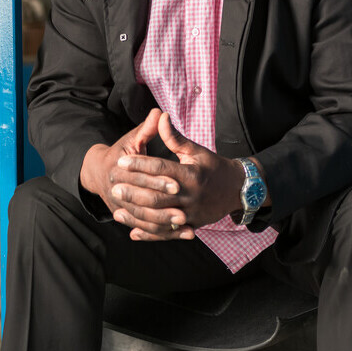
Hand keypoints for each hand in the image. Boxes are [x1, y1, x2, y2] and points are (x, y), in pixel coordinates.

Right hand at [79, 109, 181, 228]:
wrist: (98, 172)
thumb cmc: (121, 153)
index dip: (158, 180)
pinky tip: (180, 232)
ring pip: (142, 217)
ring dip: (162, 223)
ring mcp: (118, 204)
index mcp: (118, 167)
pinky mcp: (124, 215)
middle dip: (162, 205)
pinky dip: (160, 232)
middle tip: (183, 210)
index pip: (141, 175)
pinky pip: (143, 227)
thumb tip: (160, 113)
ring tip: (184, 222)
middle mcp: (115, 188)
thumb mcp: (132, 140)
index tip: (177, 183)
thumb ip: (147, 129)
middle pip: (142, 199)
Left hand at [111, 113, 245, 241]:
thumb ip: (175, 137)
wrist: (238, 190)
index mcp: (191, 174)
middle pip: (157, 196)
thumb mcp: (196, 150)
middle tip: (113, 187)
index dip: (140, 165)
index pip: (161, 169)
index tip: (121, 161)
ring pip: (160, 218)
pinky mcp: (191, 227)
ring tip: (117, 211)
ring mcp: (191, 214)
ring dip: (137, 216)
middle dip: (134, 193)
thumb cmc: (213, 166)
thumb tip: (160, 116)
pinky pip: (168, 234)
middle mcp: (191, 196)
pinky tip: (132, 232)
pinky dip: (150, 234)